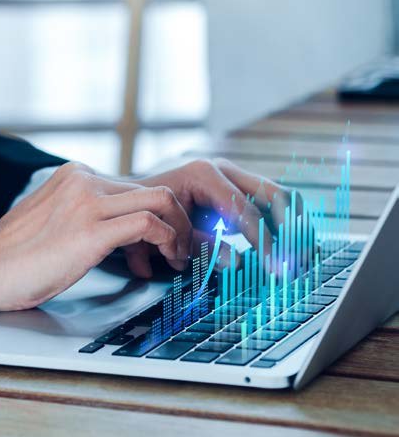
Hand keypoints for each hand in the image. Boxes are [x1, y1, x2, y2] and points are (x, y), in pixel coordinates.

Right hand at [0, 163, 191, 311]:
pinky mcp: (91, 230)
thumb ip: (88, 211)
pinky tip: (166, 259)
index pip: (135, 186)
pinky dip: (167, 240)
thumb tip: (123, 229)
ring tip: (180, 255)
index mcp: (77, 174)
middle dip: (179, 220)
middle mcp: (85, 180)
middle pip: (155, 189)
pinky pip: (148, 224)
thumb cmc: (20, 254)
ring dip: (180, 230)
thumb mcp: (58, 217)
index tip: (169, 236)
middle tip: (185, 246)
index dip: (160, 214)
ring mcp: (88, 202)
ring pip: (160, 200)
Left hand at [139, 158, 300, 260]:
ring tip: (303, 254)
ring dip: (293, 225)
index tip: (276, 266)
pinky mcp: (237, 188)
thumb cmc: (147, 213)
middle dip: (290, 228)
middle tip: (298, 260)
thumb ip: (203, 246)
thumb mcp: (169, 231)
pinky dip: (282, 223)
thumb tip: (238, 262)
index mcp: (205, 174)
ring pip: (276, 195)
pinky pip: (268, 202)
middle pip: (272, 193)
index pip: (245, 211)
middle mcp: (223, 169)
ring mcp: (232, 176)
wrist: (133, 195)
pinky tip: (292, 246)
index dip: (264, 242)